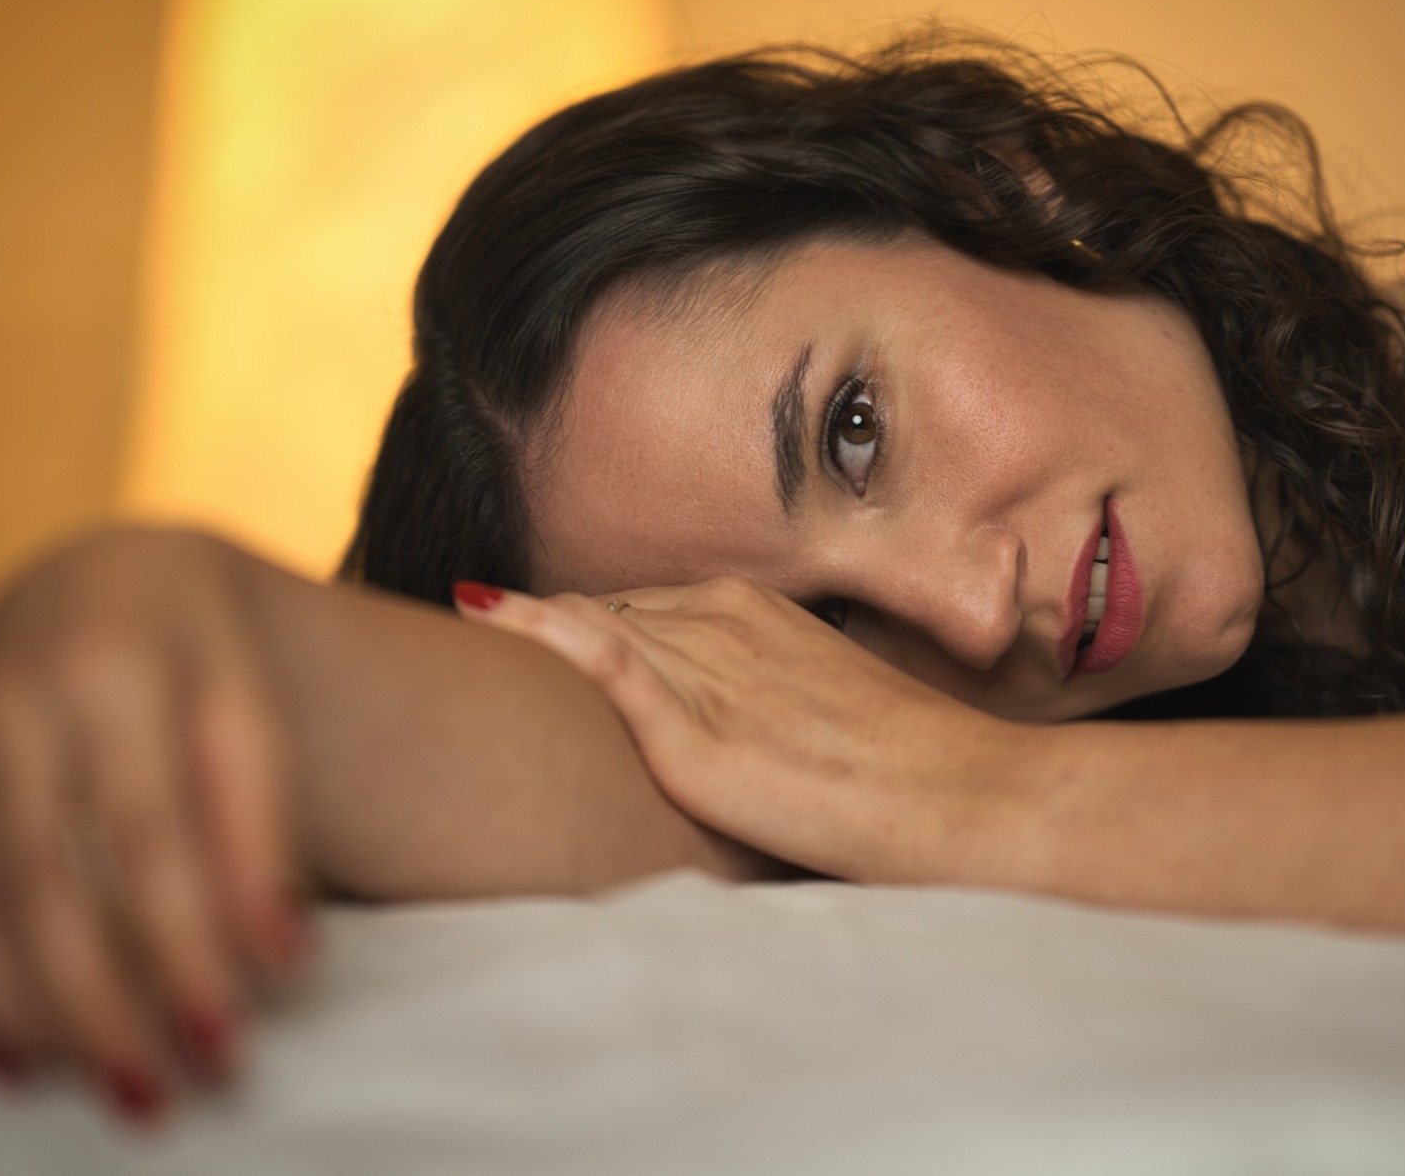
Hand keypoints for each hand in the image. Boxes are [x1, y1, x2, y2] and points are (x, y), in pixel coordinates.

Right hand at [0, 529, 307, 1127]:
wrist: (101, 585)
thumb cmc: (194, 656)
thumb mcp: (247, 703)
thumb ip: (259, 822)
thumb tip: (277, 955)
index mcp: (109, 670)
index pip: (145, 829)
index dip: (191, 934)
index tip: (249, 1014)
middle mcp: (9, 709)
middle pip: (43, 885)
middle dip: (110, 999)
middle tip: (185, 1078)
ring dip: (35, 1017)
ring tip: (121, 1081)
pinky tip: (6, 1058)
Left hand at [454, 576, 1021, 882]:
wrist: (962, 796)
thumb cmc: (912, 769)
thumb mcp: (823, 710)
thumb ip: (759, 705)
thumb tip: (727, 734)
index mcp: (753, 610)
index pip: (636, 607)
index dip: (577, 628)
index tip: (517, 637)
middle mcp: (721, 619)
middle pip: (599, 610)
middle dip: (535, 629)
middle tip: (456, 636)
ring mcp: (708, 666)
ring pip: (585, 627)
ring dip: (517, 629)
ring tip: (442, 627)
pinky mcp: (697, 726)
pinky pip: (601, 659)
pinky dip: (538, 633)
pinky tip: (482, 614)